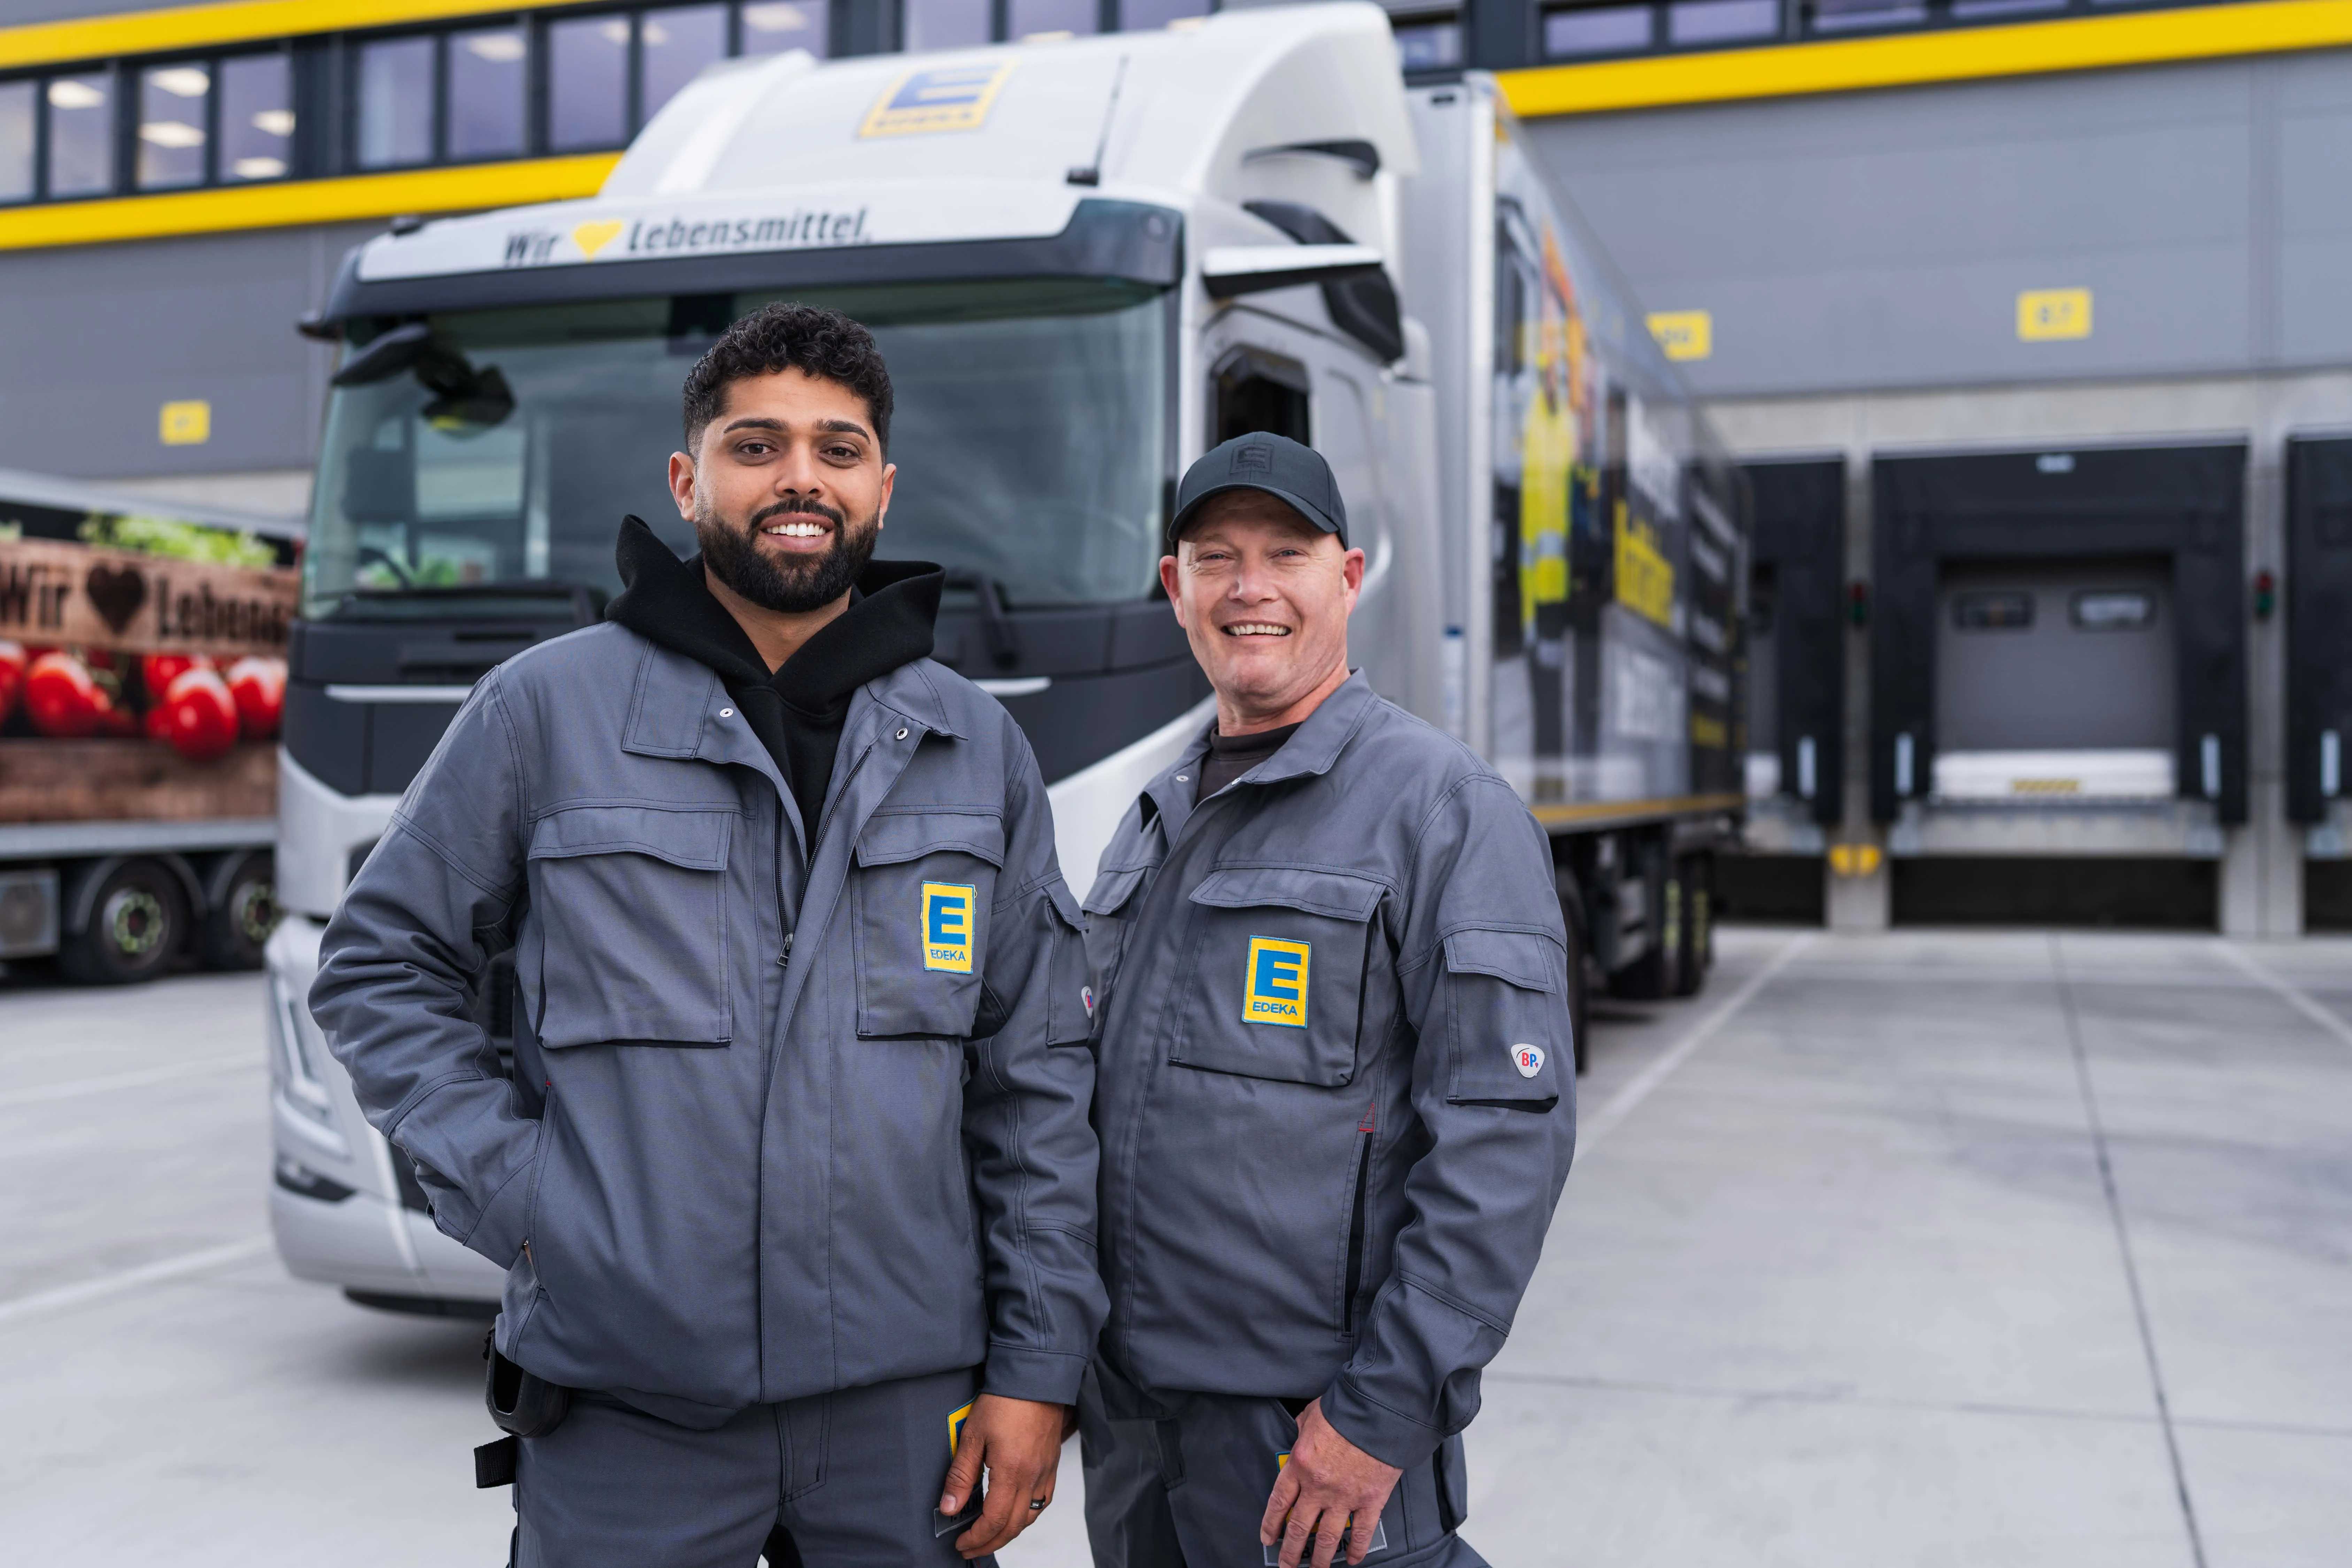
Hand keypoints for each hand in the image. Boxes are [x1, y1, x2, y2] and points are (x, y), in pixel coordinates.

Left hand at [939, 1393, 1068, 1558]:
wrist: (1036, 1376)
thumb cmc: (1005, 1400)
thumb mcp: (972, 1436)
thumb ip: (961, 1475)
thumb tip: (950, 1508)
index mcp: (1012, 1473)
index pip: (994, 1520)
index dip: (976, 1538)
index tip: (961, 1543)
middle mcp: (1033, 1477)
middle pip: (1013, 1526)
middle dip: (990, 1543)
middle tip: (971, 1548)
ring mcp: (1045, 1471)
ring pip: (1031, 1516)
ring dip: (1010, 1532)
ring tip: (991, 1536)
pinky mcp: (1052, 1462)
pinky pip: (1044, 1500)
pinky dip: (1029, 1514)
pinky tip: (1018, 1513)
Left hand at [1260, 1398, 1402, 1567]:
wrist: (1379, 1411)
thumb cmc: (1345, 1409)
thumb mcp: (1312, 1415)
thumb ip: (1302, 1430)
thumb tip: (1300, 1433)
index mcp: (1300, 1464)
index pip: (1279, 1502)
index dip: (1271, 1525)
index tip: (1268, 1539)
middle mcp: (1318, 1486)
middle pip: (1300, 1527)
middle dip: (1291, 1552)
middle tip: (1286, 1566)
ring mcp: (1345, 1497)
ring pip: (1328, 1537)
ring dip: (1320, 1558)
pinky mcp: (1370, 1501)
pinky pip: (1362, 1532)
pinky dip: (1357, 1549)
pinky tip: (1352, 1559)